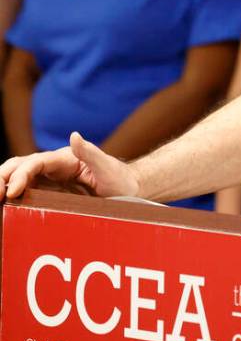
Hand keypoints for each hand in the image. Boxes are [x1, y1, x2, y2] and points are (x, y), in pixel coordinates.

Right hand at [0, 132, 139, 199]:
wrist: (128, 190)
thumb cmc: (120, 179)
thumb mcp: (108, 167)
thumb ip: (91, 152)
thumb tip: (74, 135)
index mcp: (65, 158)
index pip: (36, 163)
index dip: (21, 175)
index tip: (12, 191)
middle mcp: (53, 166)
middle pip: (20, 166)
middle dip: (4, 176)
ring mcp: (50, 178)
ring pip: (19, 177)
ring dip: (4, 184)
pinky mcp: (49, 190)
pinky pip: (26, 191)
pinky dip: (12, 194)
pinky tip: (5, 205)